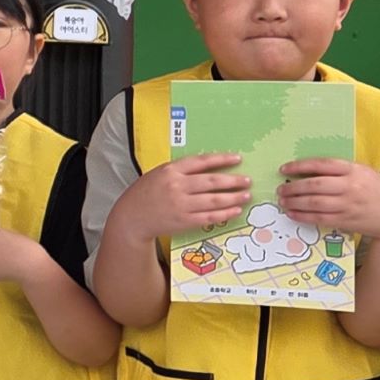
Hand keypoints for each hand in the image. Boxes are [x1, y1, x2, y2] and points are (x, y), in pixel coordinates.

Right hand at [121, 153, 249, 240]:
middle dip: (233, 181)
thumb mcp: (159, 174)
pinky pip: (209, 217)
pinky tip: (235, 210)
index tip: (237, 159)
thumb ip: (181, 170)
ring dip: (233, 198)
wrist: (131, 217)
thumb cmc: (145, 193)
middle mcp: (177, 186)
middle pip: (211, 182)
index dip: (221, 159)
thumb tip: (209, 168)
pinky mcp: (183, 221)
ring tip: (246, 195)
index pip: (201, 162)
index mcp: (171, 170)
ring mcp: (181, 204)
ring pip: (214, 200)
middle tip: (247, 181)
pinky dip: (224, 214)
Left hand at [277, 156, 379, 241]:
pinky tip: (292, 214)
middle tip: (281, 189)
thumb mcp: (364, 173)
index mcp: (355, 170)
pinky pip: (319, 218)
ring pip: (314, 203)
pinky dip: (303, 216)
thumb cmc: (379, 191)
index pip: (322, 164)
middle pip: (315, 185)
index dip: (300, 166)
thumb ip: (341, 171)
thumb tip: (310, 172)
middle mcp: (350, 186)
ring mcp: (348, 205)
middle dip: (293, 187)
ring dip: (294, 202)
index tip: (284, 168)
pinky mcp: (346, 221)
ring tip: (283, 201)